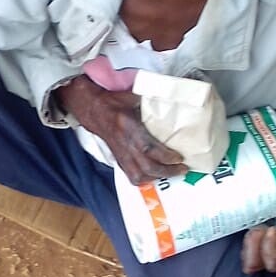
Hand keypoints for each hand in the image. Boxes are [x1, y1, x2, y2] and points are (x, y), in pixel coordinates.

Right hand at [58, 75, 186, 184]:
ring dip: (158, 177)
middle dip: (167, 171)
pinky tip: (157, 176)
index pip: (147, 147)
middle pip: (146, 166)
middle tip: (183, 168)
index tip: (179, 157)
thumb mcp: (133, 96)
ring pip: (139, 175)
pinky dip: (146, 180)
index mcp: (127, 126)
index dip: (165, 156)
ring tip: (173, 173)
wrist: (92, 109)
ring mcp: (120, 154)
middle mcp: (124, 144)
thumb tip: (173, 101)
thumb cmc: (114, 102)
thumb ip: (151, 100)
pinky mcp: (118, 160)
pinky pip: (131, 177)